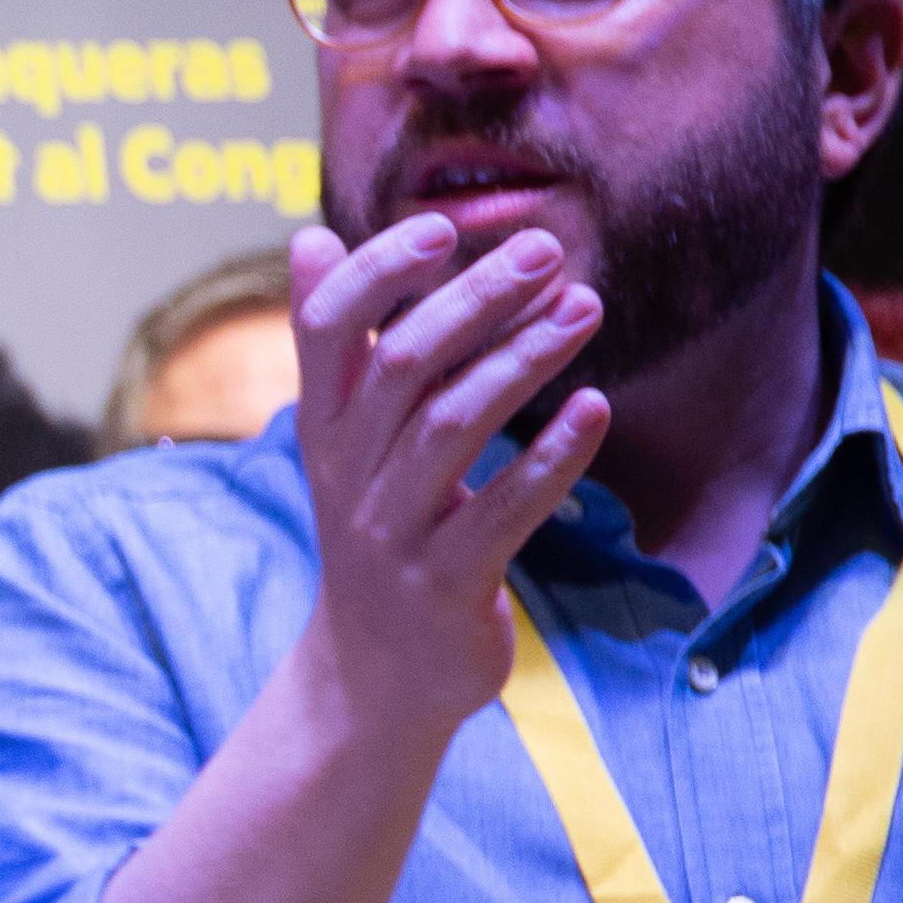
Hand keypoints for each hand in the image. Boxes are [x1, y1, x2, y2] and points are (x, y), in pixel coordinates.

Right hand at [280, 213, 607, 739]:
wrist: (376, 673)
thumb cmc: (377, 531)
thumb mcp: (342, 440)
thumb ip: (338, 344)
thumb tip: (306, 238)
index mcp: (321, 427)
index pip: (327, 329)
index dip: (379, 273)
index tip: (443, 229)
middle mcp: (348, 471)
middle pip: (404, 364)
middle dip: (477, 298)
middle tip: (547, 251)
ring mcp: (394, 529)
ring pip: (455, 424)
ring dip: (525, 357)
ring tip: (586, 307)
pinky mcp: (449, 582)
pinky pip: (505, 509)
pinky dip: (553, 456)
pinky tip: (596, 409)